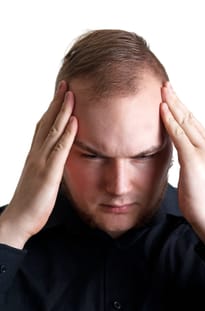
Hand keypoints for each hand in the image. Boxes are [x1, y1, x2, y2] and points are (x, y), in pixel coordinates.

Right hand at [0, 81, 77, 247]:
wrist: (17, 220)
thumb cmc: (29, 203)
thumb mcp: (39, 179)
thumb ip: (46, 166)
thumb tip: (56, 158)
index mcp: (35, 155)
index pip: (43, 127)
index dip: (52, 110)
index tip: (61, 95)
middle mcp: (36, 154)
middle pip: (47, 122)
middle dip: (57, 102)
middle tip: (66, 84)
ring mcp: (41, 162)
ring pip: (52, 131)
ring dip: (63, 111)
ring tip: (71, 93)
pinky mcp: (48, 174)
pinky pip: (59, 150)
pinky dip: (67, 134)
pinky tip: (74, 122)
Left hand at [160, 82, 204, 242]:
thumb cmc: (197, 195)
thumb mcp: (191, 170)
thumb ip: (185, 153)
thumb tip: (174, 142)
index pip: (193, 122)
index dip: (181, 107)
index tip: (170, 96)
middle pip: (190, 118)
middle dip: (177, 100)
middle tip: (165, 85)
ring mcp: (204, 151)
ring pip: (186, 122)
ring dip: (173, 105)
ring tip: (162, 91)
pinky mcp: (195, 159)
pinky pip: (179, 135)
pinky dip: (170, 121)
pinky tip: (162, 110)